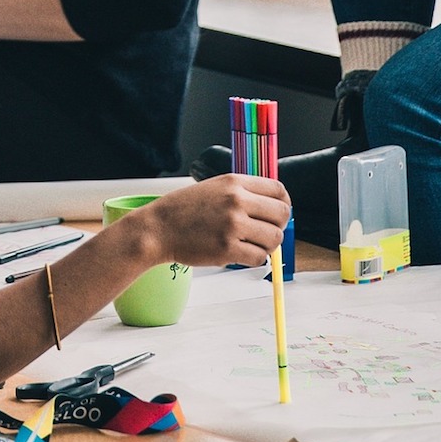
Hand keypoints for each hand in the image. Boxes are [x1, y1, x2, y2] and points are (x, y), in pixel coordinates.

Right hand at [124, 174, 291, 268]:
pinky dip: (254, 258)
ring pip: (274, 238)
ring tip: (251, 245)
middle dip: (277, 226)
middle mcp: (236, 201)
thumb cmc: (183, 210)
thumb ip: (242, 193)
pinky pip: (259, 257)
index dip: (283, 204)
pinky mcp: (227, 249)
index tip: (277, 214)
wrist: (158, 228)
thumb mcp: (214, 187)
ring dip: (267, 245)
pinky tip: (241, 254)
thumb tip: (272, 208)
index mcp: (234, 182)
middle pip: (281, 214)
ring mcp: (232, 225)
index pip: (278, 190)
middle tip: (264, 233)